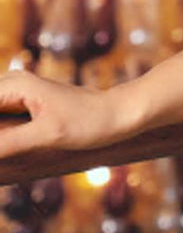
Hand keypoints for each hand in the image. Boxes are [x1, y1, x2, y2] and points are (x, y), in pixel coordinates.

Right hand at [0, 72, 144, 160]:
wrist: (120, 113)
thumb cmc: (89, 122)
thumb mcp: (45, 136)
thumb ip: (4, 144)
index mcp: (14, 85)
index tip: (1, 146)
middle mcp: (12, 83)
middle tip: (12, 146)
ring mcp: (17, 93)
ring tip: (17, 146)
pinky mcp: (25, 105)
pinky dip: (0, 135)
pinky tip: (6, 149)